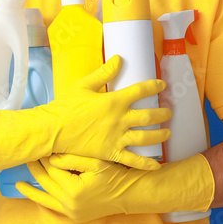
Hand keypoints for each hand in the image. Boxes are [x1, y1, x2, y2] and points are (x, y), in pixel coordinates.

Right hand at [0, 56, 169, 175]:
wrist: (53, 129)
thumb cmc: (66, 106)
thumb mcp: (84, 84)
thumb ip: (104, 72)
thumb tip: (119, 59)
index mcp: (114, 100)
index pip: (140, 91)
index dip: (154, 86)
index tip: (162, 85)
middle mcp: (119, 119)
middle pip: (149, 115)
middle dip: (162, 113)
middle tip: (169, 112)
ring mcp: (116, 137)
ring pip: (146, 137)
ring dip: (160, 135)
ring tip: (167, 133)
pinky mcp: (110, 152)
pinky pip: (132, 160)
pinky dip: (146, 163)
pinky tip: (156, 165)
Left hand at [16, 152, 214, 222]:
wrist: (131, 194)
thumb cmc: (116, 174)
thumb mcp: (97, 162)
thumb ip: (73, 158)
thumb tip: (51, 156)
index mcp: (74, 190)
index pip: (52, 169)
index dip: (44, 155)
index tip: (37, 143)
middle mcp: (70, 204)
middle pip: (46, 181)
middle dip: (35, 167)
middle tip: (25, 154)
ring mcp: (71, 212)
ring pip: (44, 196)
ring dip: (32, 185)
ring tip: (17, 176)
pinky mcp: (73, 215)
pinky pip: (51, 206)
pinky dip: (38, 198)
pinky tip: (26, 190)